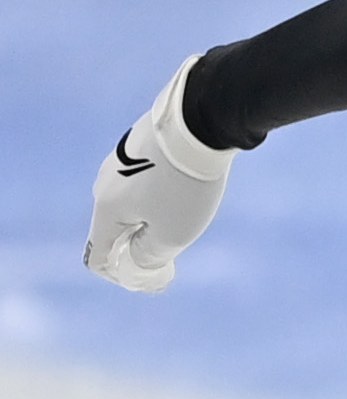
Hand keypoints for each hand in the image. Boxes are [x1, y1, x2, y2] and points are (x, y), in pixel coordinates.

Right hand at [84, 57, 234, 293]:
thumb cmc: (185, 185)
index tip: (151, 276)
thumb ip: (150, 255)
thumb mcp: (173, 233)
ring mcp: (119, 163)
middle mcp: (104, 184)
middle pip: (114, 230)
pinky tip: (184, 194)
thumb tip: (137, 261)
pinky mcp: (138, 148)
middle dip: (137, 248)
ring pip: (130, 205)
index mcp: (106, 209)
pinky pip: (142, 184)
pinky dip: (157, 199)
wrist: (197, 122)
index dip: (120, 275)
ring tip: (182, 223)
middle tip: (171, 255)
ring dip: (150, 221)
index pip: (98, 255)